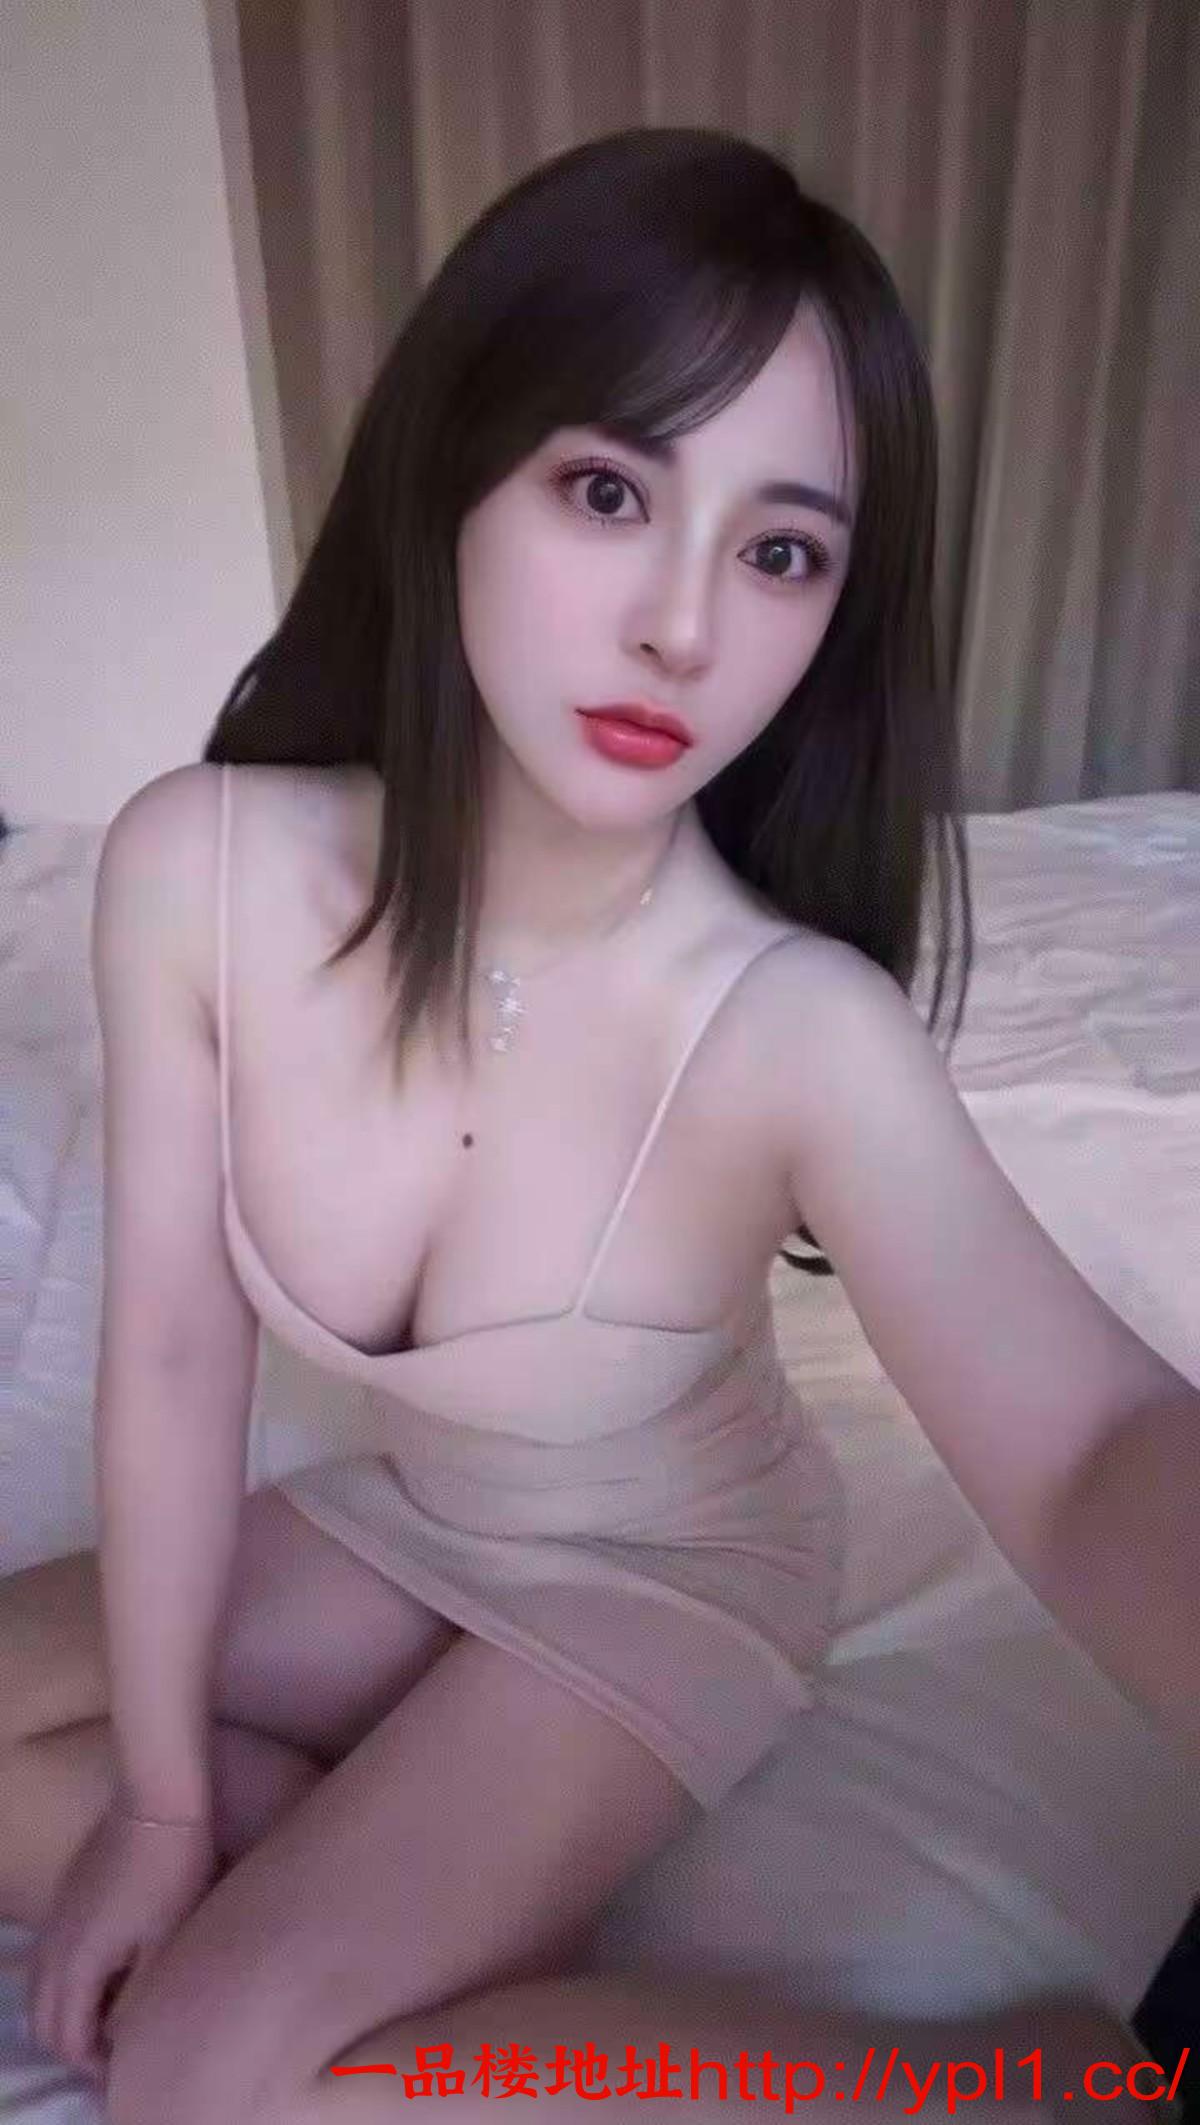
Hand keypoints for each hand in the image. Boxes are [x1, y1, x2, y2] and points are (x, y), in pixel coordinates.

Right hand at [28, 1800, 218, 2086]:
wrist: (158, 1801)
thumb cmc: (172, 1873)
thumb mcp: (164, 1943)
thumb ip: (138, 1998)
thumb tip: (121, 2034)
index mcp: (76, 1965)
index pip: (67, 2039)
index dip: (93, 2065)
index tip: (125, 2067)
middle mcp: (53, 1947)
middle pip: (42, 2022)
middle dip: (73, 2045)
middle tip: (114, 2050)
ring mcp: (55, 1919)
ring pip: (39, 1989)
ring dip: (65, 2012)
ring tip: (108, 2015)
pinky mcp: (65, 1897)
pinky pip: (47, 1958)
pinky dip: (64, 1982)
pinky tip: (103, 1973)